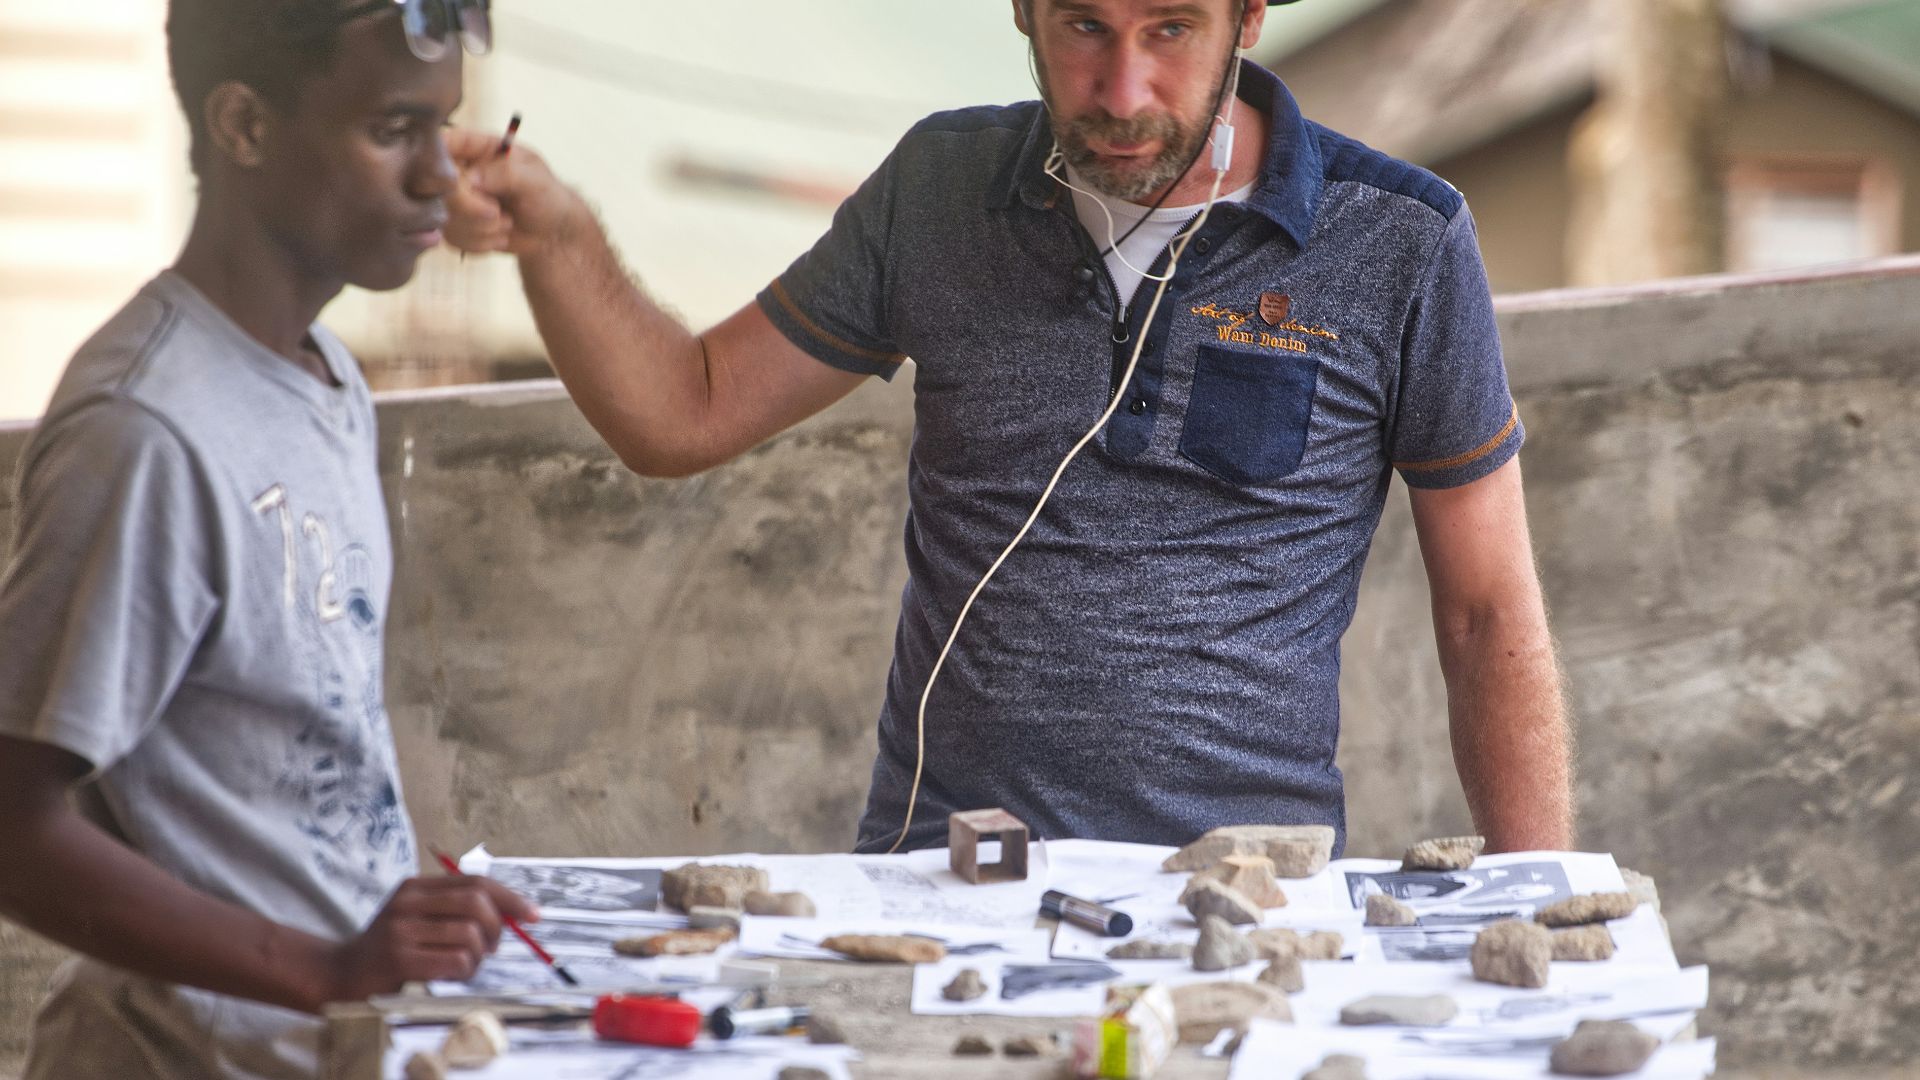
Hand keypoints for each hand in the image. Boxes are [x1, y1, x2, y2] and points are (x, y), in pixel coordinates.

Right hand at [316, 875, 538, 1007]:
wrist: (339, 975)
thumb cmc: (388, 950)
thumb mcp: (416, 918)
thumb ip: (454, 911)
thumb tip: (510, 915)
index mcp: (415, 887)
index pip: (475, 882)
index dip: (510, 897)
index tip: (533, 914)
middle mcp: (408, 903)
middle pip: (476, 903)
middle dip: (498, 927)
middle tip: (494, 946)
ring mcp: (401, 931)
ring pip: (470, 935)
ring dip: (479, 956)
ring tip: (465, 965)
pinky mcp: (400, 960)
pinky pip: (456, 960)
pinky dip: (466, 971)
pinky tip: (452, 976)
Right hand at [444, 127, 590, 257]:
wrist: (553, 234)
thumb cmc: (549, 198)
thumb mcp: (535, 181)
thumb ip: (506, 173)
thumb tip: (471, 178)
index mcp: (479, 148)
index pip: (445, 142)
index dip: (439, 159)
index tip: (457, 181)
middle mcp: (462, 171)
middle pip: (438, 186)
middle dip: (469, 206)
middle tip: (498, 212)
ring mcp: (457, 200)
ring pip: (445, 216)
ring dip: (480, 228)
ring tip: (506, 222)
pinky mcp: (457, 225)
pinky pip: (453, 238)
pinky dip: (480, 243)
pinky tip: (500, 236)